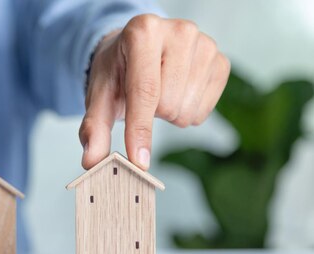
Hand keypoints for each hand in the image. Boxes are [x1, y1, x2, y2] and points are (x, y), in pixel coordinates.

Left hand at [79, 14, 229, 169]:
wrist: (133, 53)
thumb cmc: (117, 73)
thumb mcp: (99, 97)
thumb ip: (94, 128)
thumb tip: (91, 161)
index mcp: (142, 32)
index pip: (145, 91)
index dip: (140, 130)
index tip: (138, 162)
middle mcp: (179, 31)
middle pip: (168, 103)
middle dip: (151, 115)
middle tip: (140, 99)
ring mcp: (205, 44)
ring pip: (187, 109)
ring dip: (169, 115)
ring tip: (158, 95)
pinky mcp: (221, 60)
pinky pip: (205, 110)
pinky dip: (188, 112)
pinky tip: (176, 94)